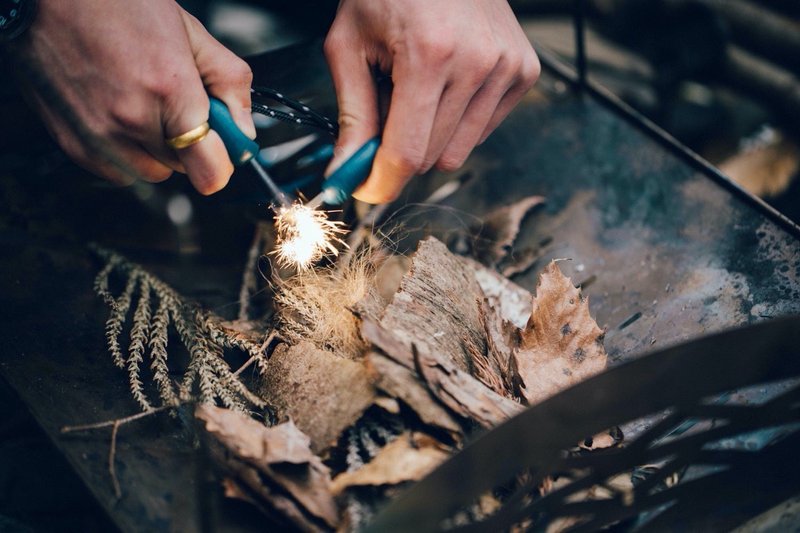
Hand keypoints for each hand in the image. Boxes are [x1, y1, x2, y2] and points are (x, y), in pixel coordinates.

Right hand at [12, 0, 254, 193]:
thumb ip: (229, 83)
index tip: (225, 150)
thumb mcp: (190, 31)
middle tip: (177, 105)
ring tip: (145, 105)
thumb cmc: (114, 3)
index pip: (209, 169)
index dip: (224, 163)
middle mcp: (131, 119)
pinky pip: (117, 171)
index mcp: (168, 89)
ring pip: (150, 173)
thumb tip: (244, 129)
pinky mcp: (72, 143)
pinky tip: (120, 114)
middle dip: (190, 143)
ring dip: (157, 151)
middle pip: (183, 168)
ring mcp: (98, 134)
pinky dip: (126, 153)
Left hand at [323, 0, 539, 203]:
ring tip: (417, 92)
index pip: (407, 153)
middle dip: (399, 152)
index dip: (381, 182)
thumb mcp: (350, 45)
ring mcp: (507, 67)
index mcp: (429, 55)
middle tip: (383, 118)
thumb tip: (347, 172)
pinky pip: (483, 131)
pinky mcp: (524, 72)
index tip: (365, 188)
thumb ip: (352, 115)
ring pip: (459, 151)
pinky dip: (458, 121)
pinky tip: (447, 85)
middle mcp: (477, 63)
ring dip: (430, 136)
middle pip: (431, 157)